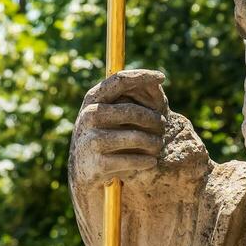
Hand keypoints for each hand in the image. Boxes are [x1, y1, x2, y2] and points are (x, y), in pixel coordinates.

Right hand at [71, 69, 168, 186]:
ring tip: (158, 145)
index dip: (142, 76)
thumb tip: (157, 82)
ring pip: (137, 137)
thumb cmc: (102, 134)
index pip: (119, 80)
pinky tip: (151, 161)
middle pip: (132, 111)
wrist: (81, 170)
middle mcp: (90, 116)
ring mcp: (92, 140)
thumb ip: (127, 96)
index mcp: (93, 99)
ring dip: (154, 142)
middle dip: (155, 119)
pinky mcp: (99, 163)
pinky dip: (147, 161)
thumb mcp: (106, 112)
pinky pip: (133, 160)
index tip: (162, 77)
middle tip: (164, 125)